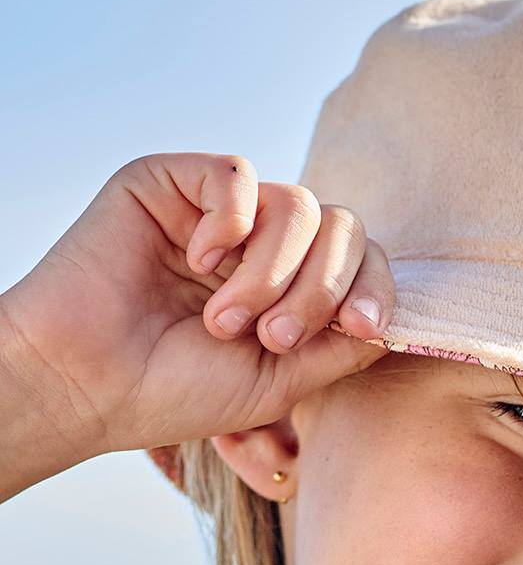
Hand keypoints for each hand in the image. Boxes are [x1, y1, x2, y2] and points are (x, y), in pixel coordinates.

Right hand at [0, 152, 395, 471]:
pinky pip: (240, 174)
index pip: (362, 262)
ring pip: (299, 205)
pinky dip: (232, 224)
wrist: (88, 384)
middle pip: (342, 227)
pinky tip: (198, 261)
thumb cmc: (174, 390)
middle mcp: (262, 244)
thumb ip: (340, 347)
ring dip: (272, 273)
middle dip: (322, 290)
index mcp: (291, 288)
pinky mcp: (173, 181)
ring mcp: (220, 212)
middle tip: (274, 338)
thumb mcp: (280, 382)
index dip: (375, 289)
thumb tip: (392, 318)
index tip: (362, 329)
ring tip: (224, 320)